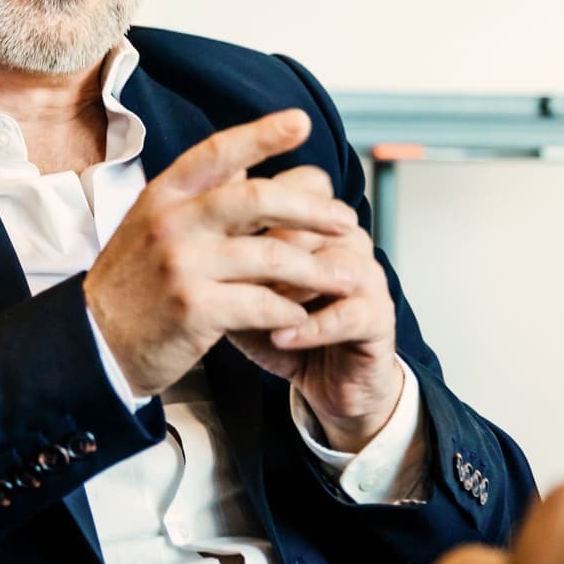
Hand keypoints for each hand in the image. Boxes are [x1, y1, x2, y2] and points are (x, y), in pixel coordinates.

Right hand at [84, 109, 360, 398]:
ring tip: (346, 278)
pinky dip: (291, 310)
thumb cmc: (135, 284)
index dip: (261, 134)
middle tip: (346, 220)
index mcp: (164, 196)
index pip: (217, 152)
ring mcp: (181, 266)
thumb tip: (248, 162)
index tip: (300, 122)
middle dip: (311, 207)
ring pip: (270, 257)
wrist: (95, 343)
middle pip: (257, 199)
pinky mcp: (194, 310)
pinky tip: (304, 314)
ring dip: (317, 269)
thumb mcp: (153, 225)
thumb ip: (199, 197)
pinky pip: (261, 304)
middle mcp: (172, 223)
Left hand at [224, 163, 401, 451]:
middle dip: (270, 241)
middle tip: (230, 264)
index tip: (220, 209)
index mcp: (313, 220)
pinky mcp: (378, 316)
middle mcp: (345, 238)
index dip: (265, 191)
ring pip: (331, 262)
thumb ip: (220, 249)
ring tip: (254, 303)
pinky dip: (310, 326)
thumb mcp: (238, 284)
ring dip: (289, 285)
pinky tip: (282, 336)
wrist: (323, 381)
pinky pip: (349, 312)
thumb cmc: (276, 325)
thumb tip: (186, 212)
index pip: (302, 182)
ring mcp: (365, 274)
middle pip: (314, 216)